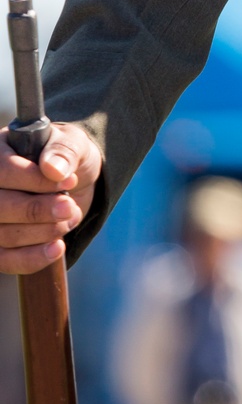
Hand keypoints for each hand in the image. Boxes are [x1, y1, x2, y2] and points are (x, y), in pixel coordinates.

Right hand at [0, 123, 102, 274]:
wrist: (70, 181)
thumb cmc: (65, 157)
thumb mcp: (71, 143)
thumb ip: (63, 151)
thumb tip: (53, 169)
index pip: (5, 171)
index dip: (36, 180)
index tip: (69, 182)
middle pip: (0, 207)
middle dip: (38, 211)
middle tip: (70, 208)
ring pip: (4, 235)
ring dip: (42, 232)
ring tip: (71, 219)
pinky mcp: (0, 244)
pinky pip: (5, 260)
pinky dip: (32, 258)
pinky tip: (57, 248)